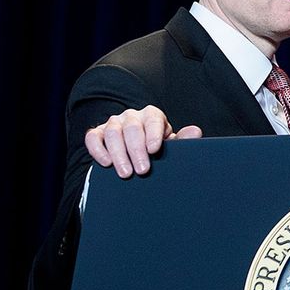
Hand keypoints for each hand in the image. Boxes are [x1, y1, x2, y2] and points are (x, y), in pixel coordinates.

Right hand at [84, 105, 202, 177]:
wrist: (137, 156)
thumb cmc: (157, 150)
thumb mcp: (171, 147)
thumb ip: (183, 141)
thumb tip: (196, 132)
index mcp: (152, 116)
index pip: (152, 120)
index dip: (153, 134)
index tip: (154, 150)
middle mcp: (132, 116)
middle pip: (132, 128)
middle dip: (136, 150)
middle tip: (142, 170)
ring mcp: (113, 123)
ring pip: (113, 133)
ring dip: (119, 154)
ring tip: (126, 173)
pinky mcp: (98, 133)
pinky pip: (93, 137)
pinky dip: (98, 150)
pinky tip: (106, 164)